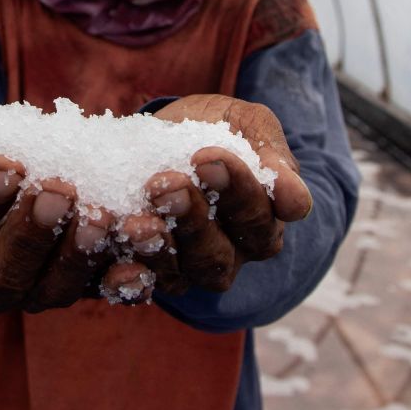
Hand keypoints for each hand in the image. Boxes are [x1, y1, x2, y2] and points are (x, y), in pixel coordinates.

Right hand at [0, 117, 114, 314]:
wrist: (18, 160)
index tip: (3, 165)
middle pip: (2, 276)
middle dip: (29, 232)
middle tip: (57, 189)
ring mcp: (38, 292)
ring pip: (55, 289)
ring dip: (78, 254)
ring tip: (98, 212)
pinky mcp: (85, 287)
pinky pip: (105, 292)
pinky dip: (124, 279)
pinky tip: (140, 249)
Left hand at [118, 94, 312, 293]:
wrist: (162, 131)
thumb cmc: (216, 125)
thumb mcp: (246, 124)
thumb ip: (271, 155)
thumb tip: (296, 202)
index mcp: (262, 223)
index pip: (259, 218)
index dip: (237, 190)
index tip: (208, 157)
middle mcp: (229, 254)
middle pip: (217, 255)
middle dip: (192, 219)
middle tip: (166, 184)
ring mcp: (186, 268)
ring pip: (178, 273)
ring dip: (156, 248)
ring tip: (135, 220)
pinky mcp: (147, 271)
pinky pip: (139, 285)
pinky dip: (127, 278)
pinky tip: (114, 259)